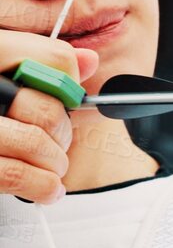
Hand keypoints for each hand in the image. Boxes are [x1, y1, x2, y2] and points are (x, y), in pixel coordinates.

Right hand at [0, 36, 96, 203]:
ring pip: (34, 143)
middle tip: (55, 139)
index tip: (67, 100)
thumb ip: (44, 63)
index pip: (56, 60)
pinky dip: (44, 186)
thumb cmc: (1, 107)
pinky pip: (15, 175)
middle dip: (62, 132)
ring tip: (49, 165)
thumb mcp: (10, 77)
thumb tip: (88, 61)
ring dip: (55, 162)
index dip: (71, 86)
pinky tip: (48, 186)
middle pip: (47, 109)